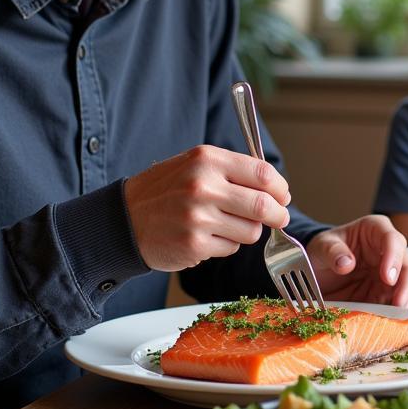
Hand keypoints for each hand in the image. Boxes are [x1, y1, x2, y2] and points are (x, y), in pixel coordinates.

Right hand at [124, 145, 290, 270]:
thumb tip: (275, 189)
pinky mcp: (195, 244)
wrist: (124, 219)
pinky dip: (227, 245)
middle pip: (263, 205)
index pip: (263, 173)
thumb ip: (233, 170)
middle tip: (279, 218)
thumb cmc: (164, 190)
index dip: (280, 188)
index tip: (283, 196)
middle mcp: (203, 186)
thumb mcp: (194, 164)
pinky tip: (208, 236)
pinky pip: (232, 248)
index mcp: (207, 159)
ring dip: (248, 232)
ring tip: (228, 225)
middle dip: (278, 215)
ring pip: (251, 231)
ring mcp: (198, 217)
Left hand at [306, 215, 407, 307]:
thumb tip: (346, 263)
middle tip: (398, 303)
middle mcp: (389, 250)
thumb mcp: (322, 246)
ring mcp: (391, 273)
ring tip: (396, 315)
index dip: (394, 258)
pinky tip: (390, 320)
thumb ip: (332, 251)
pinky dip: (397, 312)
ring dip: (406, 301)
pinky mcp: (387, 293)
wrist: (318, 270)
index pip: (392, 239)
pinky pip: (399, 303)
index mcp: (375, 229)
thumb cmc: (324, 250)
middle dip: (406, 285)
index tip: (388, 277)